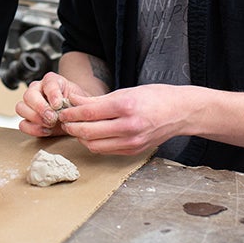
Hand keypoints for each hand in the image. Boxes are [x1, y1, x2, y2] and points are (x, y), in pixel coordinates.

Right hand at [16, 72, 89, 136]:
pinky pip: (23, 124)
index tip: (58, 104)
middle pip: (29, 95)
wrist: (76, 116)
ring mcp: (30, 104)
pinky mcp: (28, 119)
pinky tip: (47, 130)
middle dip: (41, 108)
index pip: (48, 83)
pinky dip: (33, 129)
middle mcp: (37, 90)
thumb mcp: (80, 99)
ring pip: (21, 108)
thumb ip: (75, 100)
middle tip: (52, 117)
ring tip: (50, 124)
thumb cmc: (76, 105)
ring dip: (35, 118)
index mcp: (51, 81)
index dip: (52, 94)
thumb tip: (65, 104)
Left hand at [57, 84, 190, 156]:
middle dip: (71, 127)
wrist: (180, 112)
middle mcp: (128, 127)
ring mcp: (132, 142)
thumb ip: (98, 100)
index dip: (71, 113)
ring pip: (94, 145)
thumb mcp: (125, 91)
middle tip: (64, 121)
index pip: (88, 113)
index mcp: (126, 107)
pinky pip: (106, 150)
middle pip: (88, 132)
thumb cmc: (154, 97)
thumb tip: (75, 101)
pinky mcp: (133, 151)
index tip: (63, 110)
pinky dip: (95, 143)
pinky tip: (91, 134)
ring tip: (76, 127)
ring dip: (81, 137)